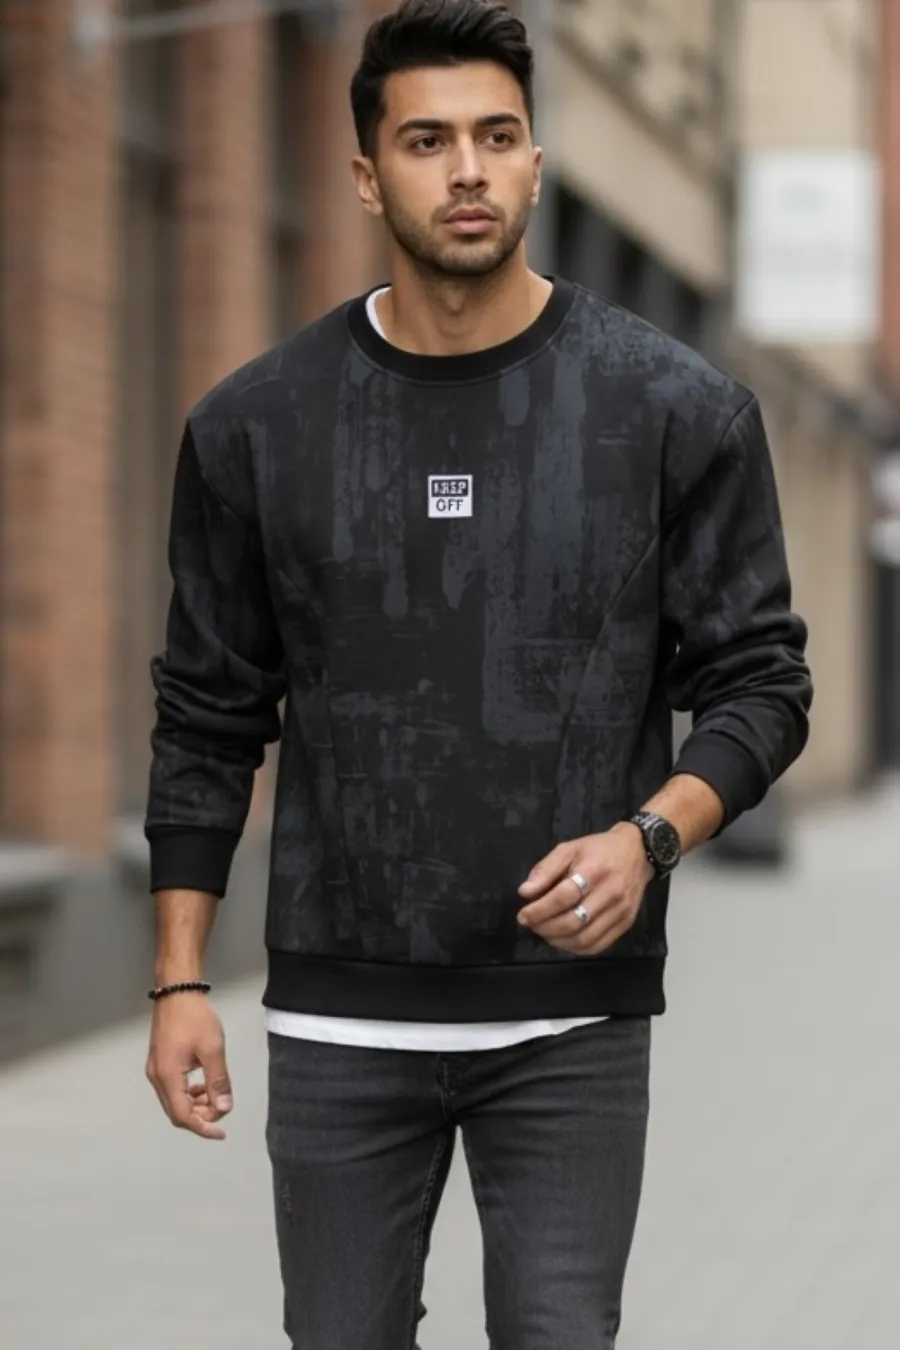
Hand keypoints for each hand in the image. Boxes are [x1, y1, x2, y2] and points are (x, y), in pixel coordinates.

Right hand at [146, 993, 232, 1140]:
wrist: (177, 991)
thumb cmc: (195, 1018)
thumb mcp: (212, 1049)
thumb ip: (218, 1081)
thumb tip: (224, 1108)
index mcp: (167, 1077)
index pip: (183, 1115)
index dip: (203, 1127)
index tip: (221, 1132)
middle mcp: (157, 1077)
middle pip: (176, 1112)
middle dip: (200, 1116)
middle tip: (222, 1109)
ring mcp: (156, 1069)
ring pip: (174, 1101)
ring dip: (195, 1104)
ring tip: (215, 1094)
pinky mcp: (160, 1062)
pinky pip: (173, 1088)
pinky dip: (189, 1092)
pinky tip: (204, 1084)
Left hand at [516, 824, 654, 955]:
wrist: (637, 852)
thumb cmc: (598, 849)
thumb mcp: (569, 848)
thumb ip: (546, 869)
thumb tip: (525, 893)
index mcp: (594, 870)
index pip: (564, 896)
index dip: (540, 910)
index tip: (523, 915)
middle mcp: (611, 892)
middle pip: (574, 921)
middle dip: (546, 928)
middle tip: (531, 925)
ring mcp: (621, 911)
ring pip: (585, 938)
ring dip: (559, 940)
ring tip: (545, 932)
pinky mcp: (626, 923)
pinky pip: (598, 945)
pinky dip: (576, 948)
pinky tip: (564, 939)